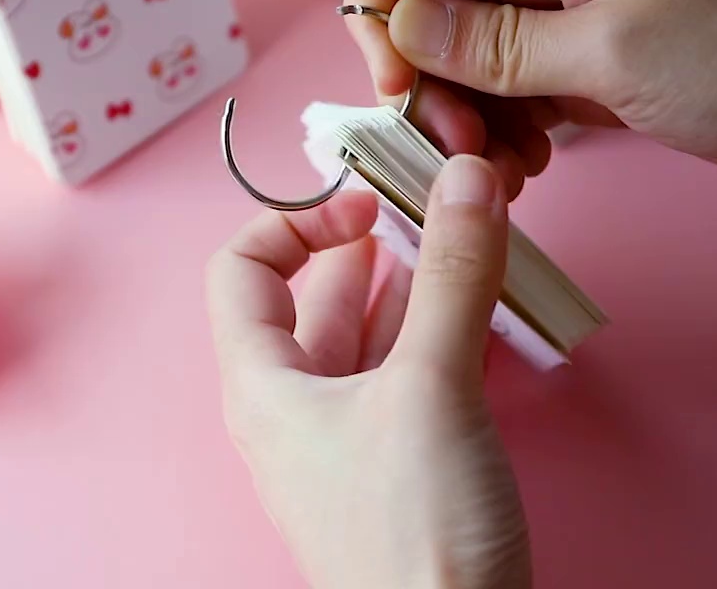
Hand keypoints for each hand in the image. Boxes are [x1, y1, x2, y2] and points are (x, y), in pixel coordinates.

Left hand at [206, 156, 530, 588]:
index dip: (295, 221)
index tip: (366, 203)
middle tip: (426, 200)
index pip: (241, 269)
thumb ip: (449, 277)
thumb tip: (462, 179)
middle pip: (312, 297)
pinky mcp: (395, 464)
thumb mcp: (430, 389)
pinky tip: (475, 305)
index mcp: (263, 384)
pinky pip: (404, 374)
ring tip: (458, 236)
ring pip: (367, 334)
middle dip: (366, 242)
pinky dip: (434, 330)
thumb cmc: (410, 536)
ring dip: (409, 281)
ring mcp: (344, 438)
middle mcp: (293, 407)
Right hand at [345, 0, 716, 188]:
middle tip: (455, 146)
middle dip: (428, 80)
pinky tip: (526, 169)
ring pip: (465, 60)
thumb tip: (399, 27)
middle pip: (432, 6)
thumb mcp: (611, 50)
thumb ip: (495, 43)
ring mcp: (564, 14)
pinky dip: (501, 135)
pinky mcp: (583, 64)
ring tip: (499, 170)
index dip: (386, 6)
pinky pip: (508, 94)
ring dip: (465, 119)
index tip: (398, 83)